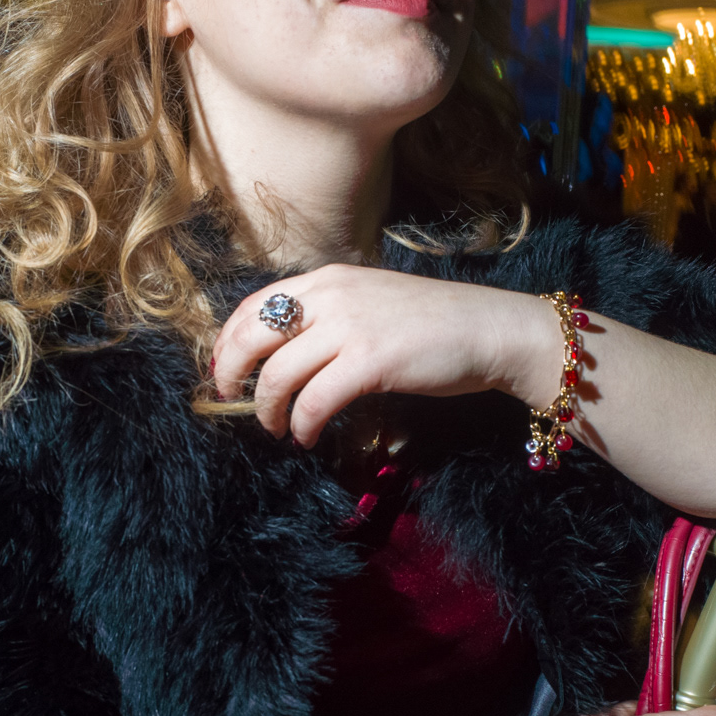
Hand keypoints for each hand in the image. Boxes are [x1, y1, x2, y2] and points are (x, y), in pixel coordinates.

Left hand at [213, 267, 560, 445]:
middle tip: (232, 402)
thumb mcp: (370, 303)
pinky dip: (302, 425)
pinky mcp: (370, 360)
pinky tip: (306, 437)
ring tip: (277, 428)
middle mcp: (332, 295)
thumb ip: (329, 316)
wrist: (491, 330)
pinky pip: (314, 400)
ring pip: (278, 373)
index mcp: (328, 278)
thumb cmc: (435, 324)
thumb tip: (286, 351)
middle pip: (252, 335)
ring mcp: (350, 326)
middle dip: (231, 374)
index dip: (228, 341)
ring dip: (267, 410)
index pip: (255, 305)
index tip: (224, 370)